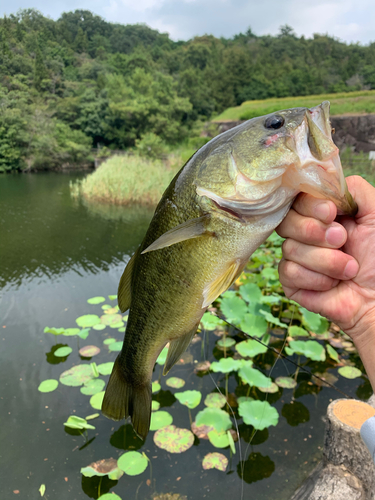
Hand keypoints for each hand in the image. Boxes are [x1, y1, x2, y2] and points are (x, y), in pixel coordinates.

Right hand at [276, 175, 374, 341]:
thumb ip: (352, 189)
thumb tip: (323, 184)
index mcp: (324, 215)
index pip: (298, 199)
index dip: (310, 206)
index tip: (331, 214)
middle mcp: (307, 233)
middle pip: (287, 222)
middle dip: (316, 233)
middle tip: (343, 241)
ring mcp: (297, 257)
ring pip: (290, 249)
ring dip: (326, 261)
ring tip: (349, 269)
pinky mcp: (292, 281)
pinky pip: (288, 271)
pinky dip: (316, 279)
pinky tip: (332, 284)